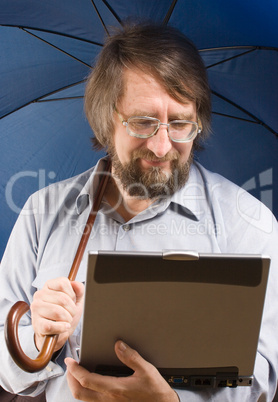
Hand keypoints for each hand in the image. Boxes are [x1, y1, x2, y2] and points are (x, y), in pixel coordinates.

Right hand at [30, 277, 83, 351]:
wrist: (58, 333)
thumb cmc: (66, 313)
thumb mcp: (75, 300)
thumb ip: (79, 290)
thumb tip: (76, 284)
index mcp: (48, 285)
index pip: (63, 283)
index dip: (72, 294)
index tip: (72, 301)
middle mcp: (39, 294)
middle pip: (63, 298)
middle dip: (72, 309)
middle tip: (70, 314)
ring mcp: (36, 309)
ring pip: (58, 311)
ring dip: (67, 319)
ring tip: (66, 321)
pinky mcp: (36, 323)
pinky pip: (51, 325)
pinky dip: (61, 328)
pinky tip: (64, 327)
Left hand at [65, 340, 179, 401]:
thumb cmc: (155, 392)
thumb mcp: (146, 370)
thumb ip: (131, 357)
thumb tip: (118, 345)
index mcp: (115, 389)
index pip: (87, 380)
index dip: (75, 370)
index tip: (70, 361)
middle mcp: (109, 400)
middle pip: (79, 393)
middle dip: (70, 379)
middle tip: (70, 367)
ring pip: (84, 399)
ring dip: (77, 386)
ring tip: (77, 374)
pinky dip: (86, 392)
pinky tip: (91, 384)